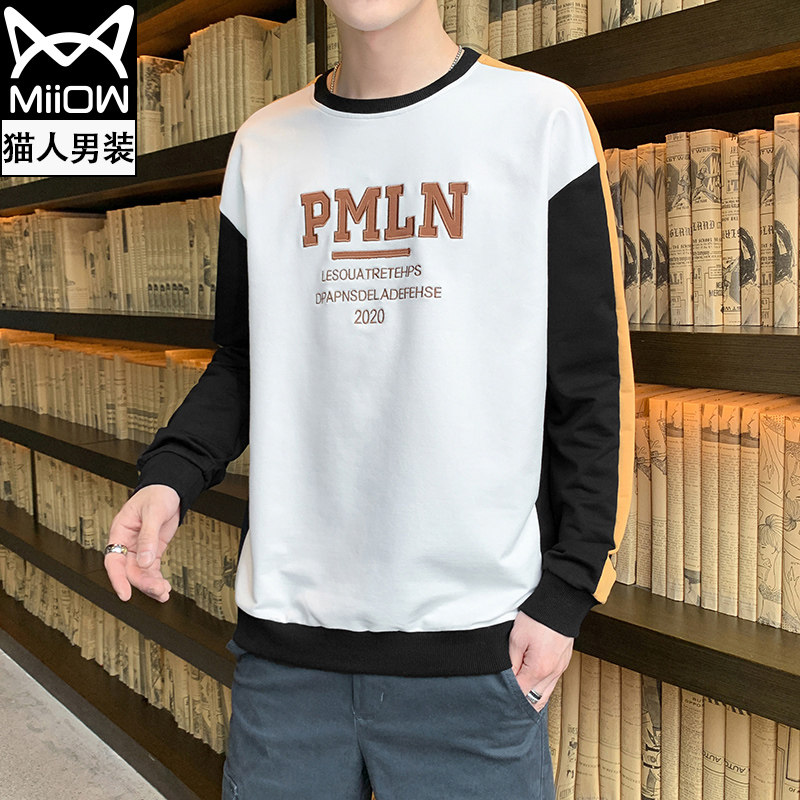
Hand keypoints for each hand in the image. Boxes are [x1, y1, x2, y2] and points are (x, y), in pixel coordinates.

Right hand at [104, 484, 179, 602]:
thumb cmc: (157, 495)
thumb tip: (145, 562)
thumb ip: (148, 537)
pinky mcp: (152, 551)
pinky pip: (151, 570)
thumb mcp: (153, 512)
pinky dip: (157, 580)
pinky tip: (165, 589)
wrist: (170, 489)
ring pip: (141, 573)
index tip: (125, 594)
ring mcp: (140, 549)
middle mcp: (127, 544)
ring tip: (164, 593)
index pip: (114, 560)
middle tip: (158, 590)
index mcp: (119, 532)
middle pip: (130, 570)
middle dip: (143, 583)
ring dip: (151, 585)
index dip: (118, 579)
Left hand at [508, 610, 573, 712]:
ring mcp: (560, 669)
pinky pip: (551, 684)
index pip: (521, 694)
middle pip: (535, 700)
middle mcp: (552, 673)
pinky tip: (532, 686)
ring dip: (532, 698)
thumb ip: (511, 662)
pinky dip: (541, 689)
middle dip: (520, 702)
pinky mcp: (563, 664)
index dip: (508, 696)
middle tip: (506, 700)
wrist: (560, 604)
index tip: (499, 694)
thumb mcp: (516, 639)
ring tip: (518, 698)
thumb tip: (508, 679)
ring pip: (545, 695)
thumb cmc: (538, 619)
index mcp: (539, 669)